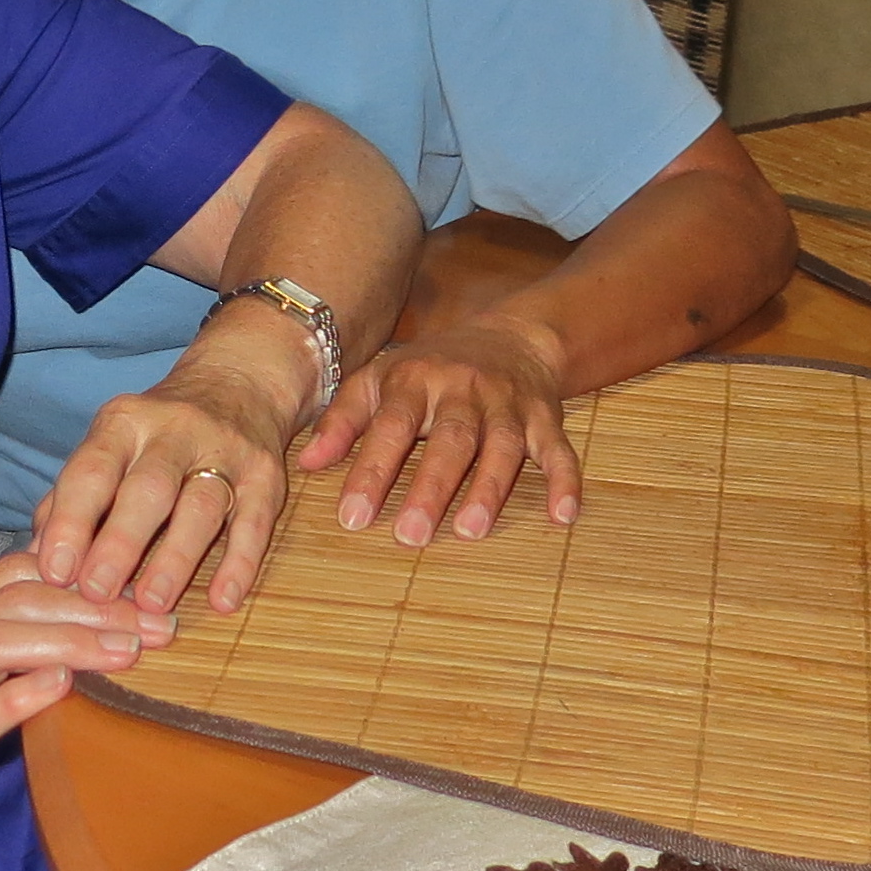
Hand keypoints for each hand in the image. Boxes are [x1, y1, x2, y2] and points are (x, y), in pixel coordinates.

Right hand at [0, 552, 163, 870]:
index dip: (85, 574)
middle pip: (17, 600)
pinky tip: (62, 690)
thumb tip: (61, 631)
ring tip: (129, 651)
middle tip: (161, 623)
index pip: (16, 573)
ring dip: (69, 641)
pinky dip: (17, 697)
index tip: (146, 589)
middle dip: (96, 606)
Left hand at [34, 326, 310, 616]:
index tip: (55, 570)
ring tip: (152, 605)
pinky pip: (255, 520)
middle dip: (120, 542)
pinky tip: (223, 601)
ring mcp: (224, 450)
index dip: (72, 520)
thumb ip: (69, 500)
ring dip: (176, 557)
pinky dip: (241, 562)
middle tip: (97, 593)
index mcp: (123, 423)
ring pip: (200, 505)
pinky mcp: (266, 474)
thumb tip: (35, 561)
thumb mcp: (108, 447)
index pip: (92, 470)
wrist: (238, 380)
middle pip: (147, 488)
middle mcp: (173, 430)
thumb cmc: (153, 434)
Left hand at [299, 314, 580, 545]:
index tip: (352, 517)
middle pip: (449, 439)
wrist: (512, 335)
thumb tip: (306, 464)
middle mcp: (463, 389)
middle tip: (411, 536)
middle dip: (431, 487)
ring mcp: (508, 404)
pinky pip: (559, 450)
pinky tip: (563, 516)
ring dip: (489, 488)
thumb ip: (343, 419)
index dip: (371, 470)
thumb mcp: (380, 378)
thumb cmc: (431, 368)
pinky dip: (565, 481)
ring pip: (502, 446)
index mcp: (415, 379)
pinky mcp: (546, 417)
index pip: (390, 425)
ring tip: (471, 531)